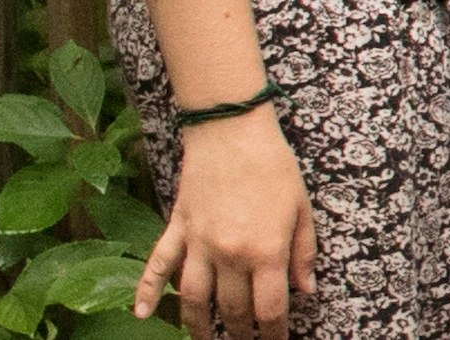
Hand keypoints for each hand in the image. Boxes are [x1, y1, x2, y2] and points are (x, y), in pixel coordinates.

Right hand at [136, 110, 310, 339]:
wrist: (232, 130)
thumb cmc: (274, 167)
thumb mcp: (302, 209)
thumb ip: (304, 254)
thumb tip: (307, 291)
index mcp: (265, 250)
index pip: (269, 308)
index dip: (274, 332)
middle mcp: (229, 253)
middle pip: (232, 309)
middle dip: (239, 333)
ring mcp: (198, 243)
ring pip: (193, 298)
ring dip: (197, 326)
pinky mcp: (177, 228)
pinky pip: (158, 265)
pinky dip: (147, 290)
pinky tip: (142, 314)